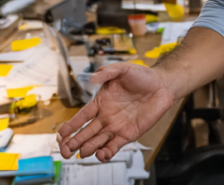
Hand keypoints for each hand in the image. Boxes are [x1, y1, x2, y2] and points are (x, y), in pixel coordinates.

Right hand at [58, 63, 176, 161]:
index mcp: (100, 102)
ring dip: (88, 148)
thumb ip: (107, 72)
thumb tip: (93, 77)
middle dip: (73, 142)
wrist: (162, 85)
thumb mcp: (123, 69)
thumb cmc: (142, 76)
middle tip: (65, 151)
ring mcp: (116, 126)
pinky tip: (101, 155)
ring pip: (97, 141)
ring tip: (81, 153)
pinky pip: (114, 146)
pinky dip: (107, 152)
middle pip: (85, 133)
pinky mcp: (129, 133)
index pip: (80, 117)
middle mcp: (106, 117)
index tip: (60, 135)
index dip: (70, 126)